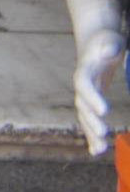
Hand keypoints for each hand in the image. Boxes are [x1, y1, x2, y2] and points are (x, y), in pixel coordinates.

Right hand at [75, 28, 124, 154]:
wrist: (96, 44)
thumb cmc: (105, 42)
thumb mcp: (108, 40)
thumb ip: (109, 46)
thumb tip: (109, 50)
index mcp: (84, 71)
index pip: (85, 86)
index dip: (92, 98)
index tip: (104, 111)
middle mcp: (81, 87)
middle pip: (83, 107)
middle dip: (91, 121)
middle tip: (104, 134)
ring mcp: (85, 97)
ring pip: (85, 118)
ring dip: (91, 134)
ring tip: (101, 150)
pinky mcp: (91, 103)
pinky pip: (89, 121)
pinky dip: (92, 136)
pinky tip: (96, 150)